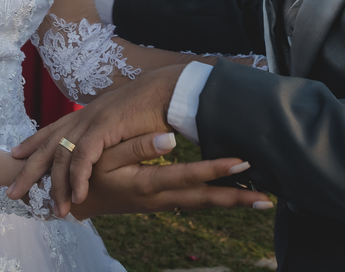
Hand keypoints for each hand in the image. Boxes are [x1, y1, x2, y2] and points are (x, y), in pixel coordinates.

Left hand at [10, 64, 185, 215]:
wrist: (168, 89)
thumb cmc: (151, 105)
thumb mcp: (122, 122)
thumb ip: (109, 133)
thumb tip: (107, 146)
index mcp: (87, 114)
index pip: (52, 129)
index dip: (33, 142)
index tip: (16, 154)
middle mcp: (84, 117)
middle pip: (48, 146)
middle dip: (29, 171)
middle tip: (13, 193)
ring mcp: (91, 121)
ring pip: (62, 156)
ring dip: (57, 186)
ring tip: (57, 211)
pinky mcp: (104, 127)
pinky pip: (84, 157)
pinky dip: (79, 179)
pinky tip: (79, 197)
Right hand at [68, 131, 270, 218]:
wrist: (78, 200)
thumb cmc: (89, 174)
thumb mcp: (106, 158)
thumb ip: (137, 147)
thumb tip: (169, 139)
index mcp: (147, 184)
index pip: (188, 177)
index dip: (215, 170)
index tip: (242, 163)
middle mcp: (159, 199)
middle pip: (203, 200)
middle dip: (235, 200)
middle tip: (267, 200)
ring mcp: (162, 204)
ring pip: (202, 205)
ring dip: (231, 203)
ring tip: (260, 201)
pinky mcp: (163, 203)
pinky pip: (194, 203)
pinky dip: (216, 201)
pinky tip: (234, 197)